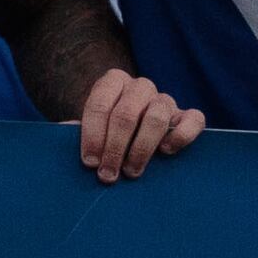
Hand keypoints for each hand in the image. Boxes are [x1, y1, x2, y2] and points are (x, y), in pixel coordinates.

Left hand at [72, 67, 203, 182]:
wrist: (132, 132)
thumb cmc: (105, 132)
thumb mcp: (89, 128)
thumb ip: (76, 130)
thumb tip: (63, 132)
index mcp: (112, 82)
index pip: (99, 104)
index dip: (93, 135)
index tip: (89, 163)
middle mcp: (140, 86)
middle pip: (126, 114)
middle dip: (114, 148)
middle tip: (108, 175)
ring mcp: (165, 99)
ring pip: (157, 116)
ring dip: (141, 148)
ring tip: (131, 172)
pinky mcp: (188, 115)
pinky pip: (194, 119)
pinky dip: (181, 136)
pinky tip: (166, 152)